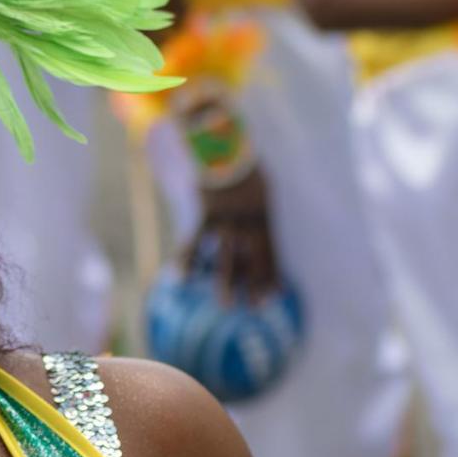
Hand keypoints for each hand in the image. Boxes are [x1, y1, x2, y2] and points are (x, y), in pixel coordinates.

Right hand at [186, 167, 279, 302]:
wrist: (224, 147)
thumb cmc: (243, 165)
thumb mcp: (262, 186)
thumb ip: (260, 209)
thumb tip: (261, 226)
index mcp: (264, 217)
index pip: (271, 252)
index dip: (272, 274)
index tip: (275, 296)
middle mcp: (248, 222)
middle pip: (252, 260)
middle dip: (254, 286)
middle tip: (253, 309)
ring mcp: (227, 220)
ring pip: (226, 257)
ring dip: (225, 283)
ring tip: (225, 305)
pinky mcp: (206, 214)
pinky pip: (196, 242)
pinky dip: (188, 260)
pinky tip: (182, 278)